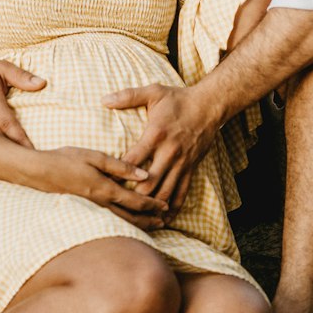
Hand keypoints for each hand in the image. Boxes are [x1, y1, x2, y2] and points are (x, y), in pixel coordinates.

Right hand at [35, 147, 169, 229]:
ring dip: (139, 224)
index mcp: (106, 190)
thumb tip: (144, 174)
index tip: (166, 206)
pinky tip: (128, 220)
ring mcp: (92, 209)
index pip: (136, 202)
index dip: (153, 205)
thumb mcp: (94, 156)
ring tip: (152, 225)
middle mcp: (101, 204)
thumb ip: (120, 166)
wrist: (38, 172)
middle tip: (165, 220)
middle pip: (132, 217)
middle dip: (150, 219)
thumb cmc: (65, 160)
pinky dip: (124, 222)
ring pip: (121, 221)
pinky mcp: (85, 209)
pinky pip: (111, 219)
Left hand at [102, 83, 220, 215]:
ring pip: (165, 192)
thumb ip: (128, 96)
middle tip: (115, 204)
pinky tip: (163, 220)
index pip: (133, 160)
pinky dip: (172, 208)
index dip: (117, 172)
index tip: (102, 180)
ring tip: (136, 219)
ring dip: (150, 207)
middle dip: (132, 196)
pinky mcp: (191, 169)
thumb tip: (103, 99)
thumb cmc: (179, 99)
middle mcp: (169, 153)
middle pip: (148, 182)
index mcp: (156, 135)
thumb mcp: (153, 92)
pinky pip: (182, 193)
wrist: (210, 106)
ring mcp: (181, 163)